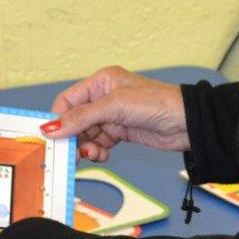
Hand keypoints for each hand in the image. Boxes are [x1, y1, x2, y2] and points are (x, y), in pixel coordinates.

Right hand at [41, 66, 187, 162]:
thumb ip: (82, 117)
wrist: (188, 123)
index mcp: (101, 82)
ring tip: (93, 155)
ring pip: (86, 135)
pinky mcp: (120, 132)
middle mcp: (104, 97)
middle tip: (72, 155)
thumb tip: (50, 127)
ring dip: (85, 147)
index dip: (58, 119)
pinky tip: (103, 156)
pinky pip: (99, 144)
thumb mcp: (115, 107)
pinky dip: (97, 152)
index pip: (68, 101)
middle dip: (72, 137)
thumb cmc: (156, 103)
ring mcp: (112, 116)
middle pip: (74, 120)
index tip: (52, 139)